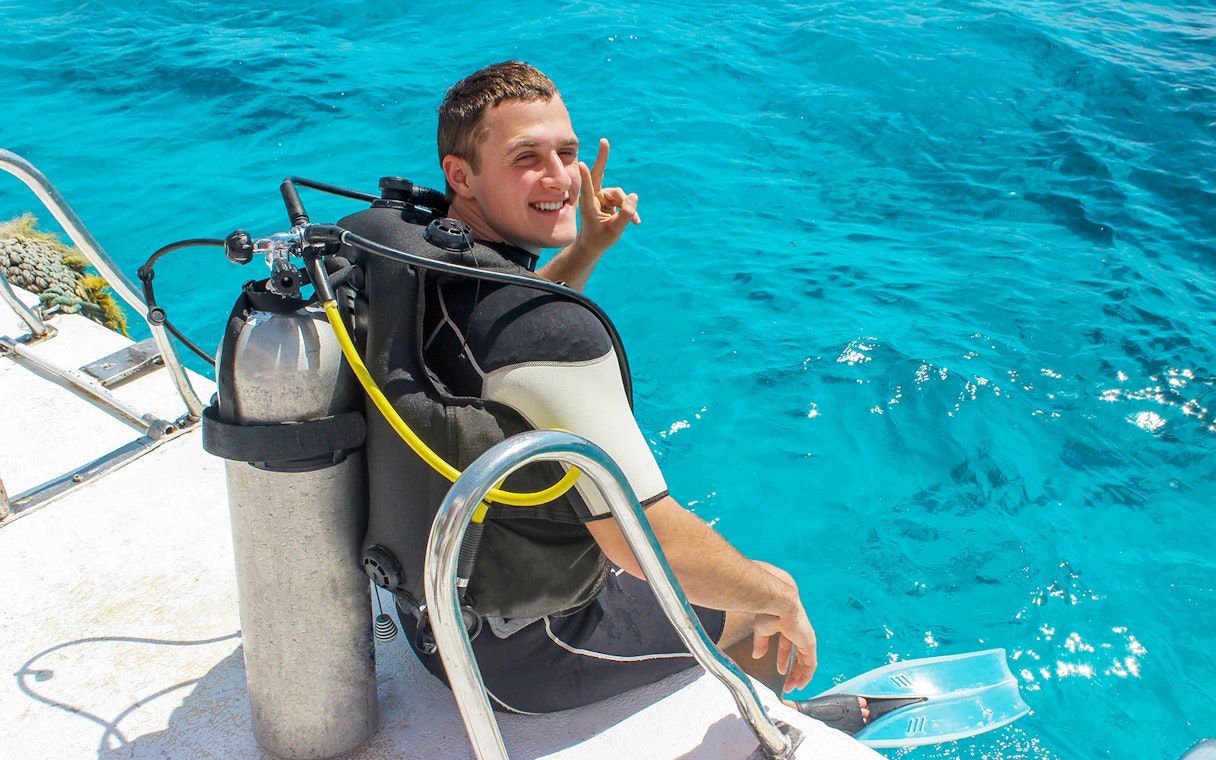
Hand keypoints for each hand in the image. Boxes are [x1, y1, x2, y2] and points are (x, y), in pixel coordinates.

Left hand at [576, 138, 640, 254]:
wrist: (594, 244)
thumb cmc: (600, 239)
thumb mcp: (615, 230)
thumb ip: (625, 214)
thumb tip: (634, 196)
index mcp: (588, 207)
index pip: (588, 189)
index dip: (586, 177)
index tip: (581, 164)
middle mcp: (594, 198)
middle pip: (599, 175)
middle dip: (603, 158)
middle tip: (604, 140)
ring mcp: (602, 197)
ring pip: (619, 194)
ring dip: (626, 206)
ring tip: (632, 221)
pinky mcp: (609, 199)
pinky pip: (624, 199)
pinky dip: (630, 210)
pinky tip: (636, 222)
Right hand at [750, 562, 817, 692]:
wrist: (779, 603)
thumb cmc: (770, 611)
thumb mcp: (762, 630)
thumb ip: (761, 643)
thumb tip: (756, 655)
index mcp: (788, 627)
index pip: (788, 647)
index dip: (783, 660)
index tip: (780, 671)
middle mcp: (800, 634)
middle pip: (799, 657)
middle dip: (793, 671)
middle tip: (788, 684)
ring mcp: (806, 639)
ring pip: (806, 662)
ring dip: (800, 676)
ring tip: (793, 687)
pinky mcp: (810, 644)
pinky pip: (811, 664)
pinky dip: (807, 675)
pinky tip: (801, 683)